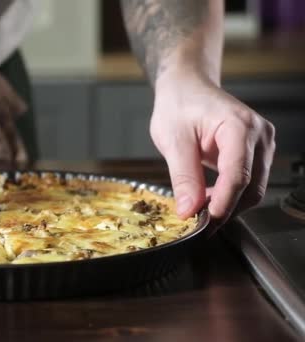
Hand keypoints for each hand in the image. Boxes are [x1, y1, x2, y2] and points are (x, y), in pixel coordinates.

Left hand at [150, 71, 275, 226]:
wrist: (187, 87)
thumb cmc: (179, 105)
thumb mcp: (173, 140)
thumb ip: (183, 176)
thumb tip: (188, 210)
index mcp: (240, 126)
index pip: (238, 175)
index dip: (223, 203)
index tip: (206, 223)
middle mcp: (259, 135)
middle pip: (252, 187)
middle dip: (226, 209)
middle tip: (199, 224)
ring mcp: (261, 144)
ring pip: (253, 189)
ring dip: (229, 204)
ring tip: (199, 210)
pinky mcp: (256, 153)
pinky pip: (249, 182)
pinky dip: (230, 195)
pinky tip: (208, 198)